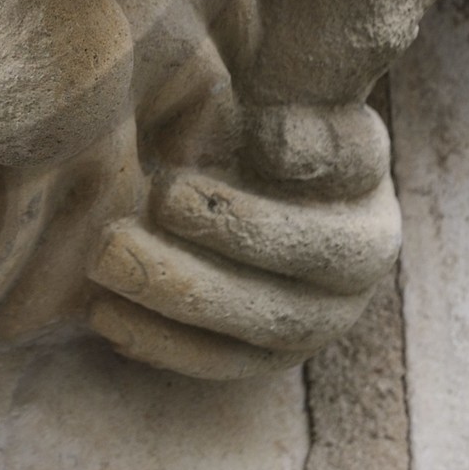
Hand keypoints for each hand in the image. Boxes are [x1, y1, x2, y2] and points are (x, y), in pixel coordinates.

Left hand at [86, 102, 399, 378]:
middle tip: (110, 243)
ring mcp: (301, 334)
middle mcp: (345, 298)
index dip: (237, 222)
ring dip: (161, 312)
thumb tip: (271, 145)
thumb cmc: (284, 115)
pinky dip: (154, 343)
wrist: (276, 156)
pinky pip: (206, 363)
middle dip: (184, 277)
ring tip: (100, 272)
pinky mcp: (257, 354)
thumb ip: (296, 123)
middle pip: (269, 307)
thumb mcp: (302, 106)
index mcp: (368, 232)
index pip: (309, 242)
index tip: (166, 184)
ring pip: (235, 345)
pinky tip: (101, 313)